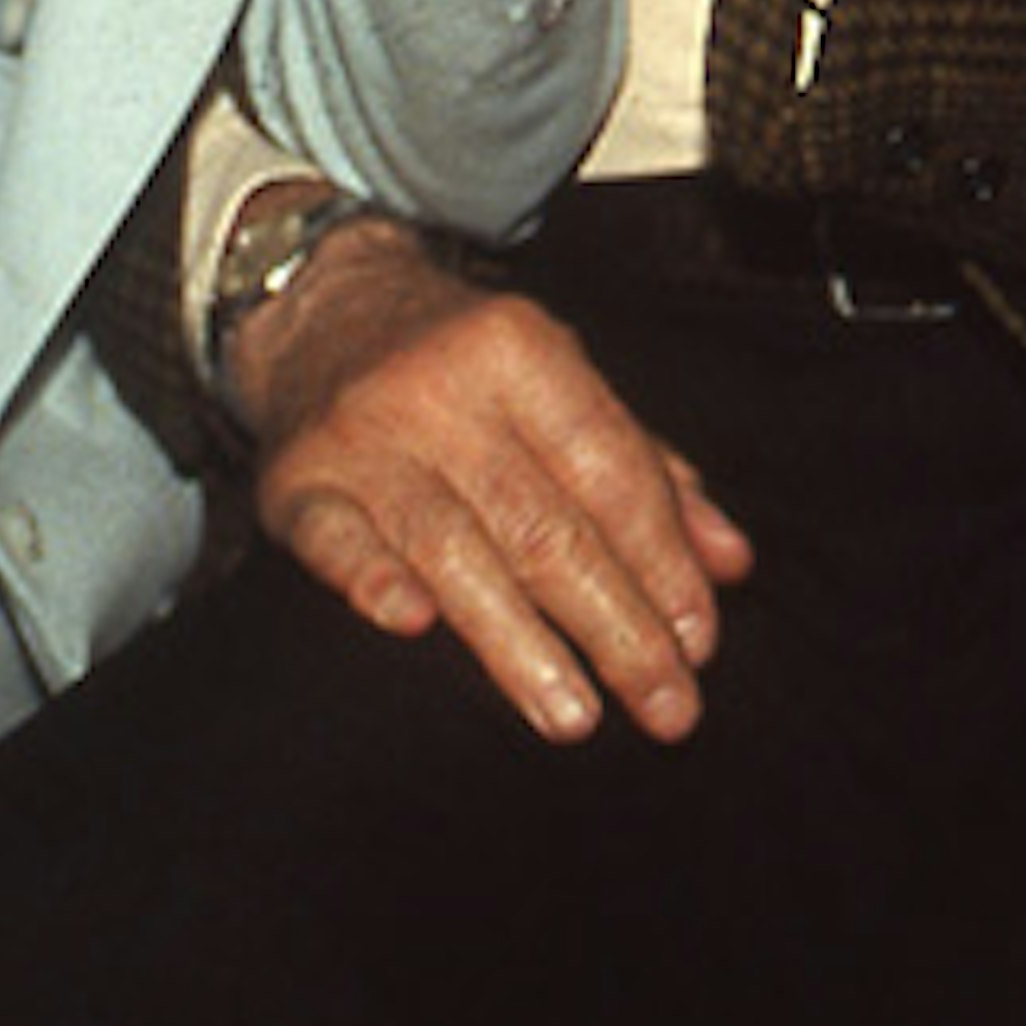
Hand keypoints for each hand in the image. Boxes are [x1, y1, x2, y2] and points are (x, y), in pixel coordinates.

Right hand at [227, 214, 751, 745]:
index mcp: (519, 349)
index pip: (609, 470)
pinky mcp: (294, 481)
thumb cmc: (465, 364)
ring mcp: (361, 435)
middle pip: (542, 524)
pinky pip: (333, 538)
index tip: (700, 645)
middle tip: (668, 710)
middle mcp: (439, 387)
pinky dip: (370, 579)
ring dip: (518, 641)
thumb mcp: (560, 383)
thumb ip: (647, 470)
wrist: (320, 308)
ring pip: (452, 547)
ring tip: (575, 716)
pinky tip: (412, 626)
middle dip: (616, 627)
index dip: (661, 561)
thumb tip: (731, 562)